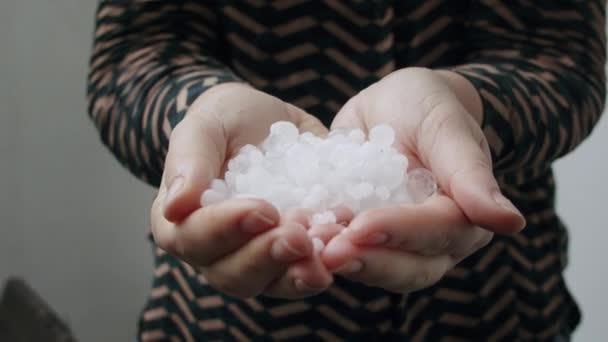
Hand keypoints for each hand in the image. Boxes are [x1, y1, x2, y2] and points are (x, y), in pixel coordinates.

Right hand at [151, 83, 337, 298]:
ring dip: (299, 271)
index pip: (194, 238)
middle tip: (298, 236)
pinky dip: (326, 263)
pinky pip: (306, 271)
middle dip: (267, 256)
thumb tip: (175, 206)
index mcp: (181, 222)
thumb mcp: (207, 123)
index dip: (226, 229)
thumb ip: (188, 159)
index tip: (261, 209)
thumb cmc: (228, 119)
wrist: (268, 121)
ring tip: (328, 249)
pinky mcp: (292, 257)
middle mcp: (215, 251)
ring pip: (272, 283)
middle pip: (233, 273)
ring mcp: (256, 259)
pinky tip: (345, 246)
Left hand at [322, 67, 525, 292]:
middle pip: (411, 266)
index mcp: (464, 212)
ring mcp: (398, 243)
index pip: (438, 230)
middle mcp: (434, 239)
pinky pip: (347, 251)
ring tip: (307, 251)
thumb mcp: (444, 124)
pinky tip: (295, 240)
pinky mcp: (364, 237)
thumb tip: (510, 221)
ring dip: (344, 262)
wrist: (393, 106)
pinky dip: (323, 249)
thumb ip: (469, 169)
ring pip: (378, 267)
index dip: (402, 231)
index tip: (364, 226)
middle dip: (369, 260)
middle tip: (328, 252)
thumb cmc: (427, 107)